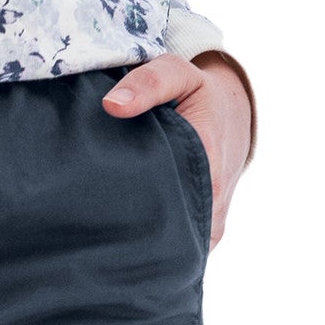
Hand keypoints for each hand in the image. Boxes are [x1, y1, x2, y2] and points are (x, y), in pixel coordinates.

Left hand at [101, 52, 252, 247]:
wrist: (232, 115)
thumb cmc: (199, 95)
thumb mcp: (178, 74)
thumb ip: (149, 83)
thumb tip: (112, 105)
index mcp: (207, 172)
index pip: (162, 210)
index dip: (127, 214)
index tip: (97, 211)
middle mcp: (211, 206)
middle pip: (163, 236)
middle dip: (129, 233)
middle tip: (92, 224)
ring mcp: (211, 227)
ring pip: (172, 249)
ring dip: (143, 242)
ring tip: (108, 234)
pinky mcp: (210, 236)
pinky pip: (181, 250)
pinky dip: (157, 246)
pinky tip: (130, 240)